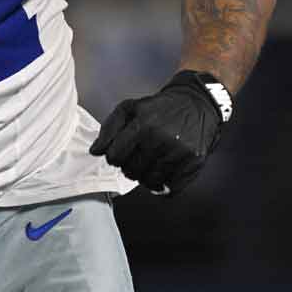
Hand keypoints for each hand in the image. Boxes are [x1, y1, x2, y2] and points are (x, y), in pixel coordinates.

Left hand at [89, 70, 225, 195]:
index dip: (113, 158)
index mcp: (142, 125)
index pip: (115, 156)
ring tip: (149, 165)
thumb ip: (109, 128)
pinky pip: (172, 188)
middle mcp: (160, 139)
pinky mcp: (193, 162)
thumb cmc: (159, 108)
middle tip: (135, 159)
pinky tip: (163, 174)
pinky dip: (164, 186)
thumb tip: (95, 151)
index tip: (118, 155)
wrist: (196, 103)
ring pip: (150, 182)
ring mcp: (178, 152)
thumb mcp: (129, 108)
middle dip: (129, 168)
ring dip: (145, 178)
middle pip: (131, 171)